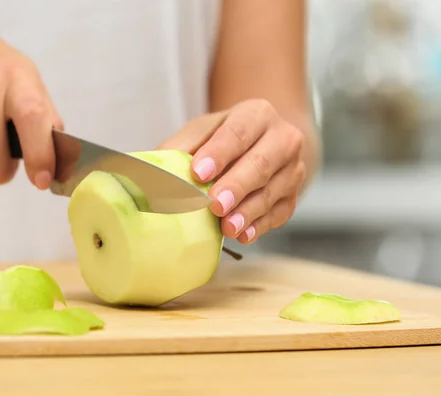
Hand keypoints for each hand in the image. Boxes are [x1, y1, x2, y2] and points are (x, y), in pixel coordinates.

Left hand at [158, 99, 305, 243]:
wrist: (263, 144)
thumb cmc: (224, 139)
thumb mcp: (201, 133)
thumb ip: (179, 148)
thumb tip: (147, 172)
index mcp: (256, 114)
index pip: (238, 132)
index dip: (219, 153)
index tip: (198, 173)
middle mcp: (282, 138)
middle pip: (261, 163)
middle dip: (237, 185)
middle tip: (215, 205)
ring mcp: (292, 169)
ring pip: (272, 191)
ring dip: (248, 212)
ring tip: (227, 228)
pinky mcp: (293, 196)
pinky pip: (280, 213)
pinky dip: (261, 226)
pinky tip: (244, 235)